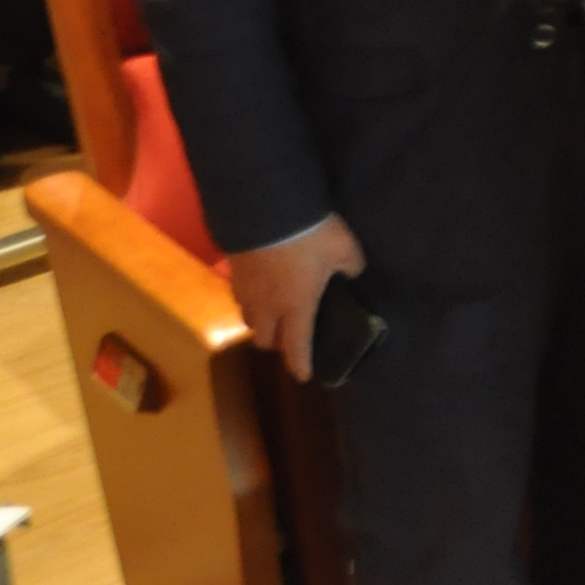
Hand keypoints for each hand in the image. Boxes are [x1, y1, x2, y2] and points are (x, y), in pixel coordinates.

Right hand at [227, 217, 366, 381]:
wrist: (267, 207)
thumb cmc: (311, 235)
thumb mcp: (346, 249)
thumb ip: (351, 267)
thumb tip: (353, 274)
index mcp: (297, 306)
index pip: (296, 346)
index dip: (300, 364)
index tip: (303, 376)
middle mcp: (267, 305)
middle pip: (264, 338)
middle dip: (276, 343)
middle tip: (289, 337)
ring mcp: (245, 288)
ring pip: (248, 318)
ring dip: (260, 322)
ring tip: (273, 313)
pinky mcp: (232, 269)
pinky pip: (239, 295)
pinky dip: (250, 298)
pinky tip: (259, 286)